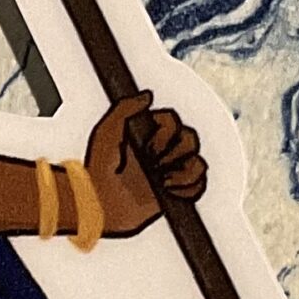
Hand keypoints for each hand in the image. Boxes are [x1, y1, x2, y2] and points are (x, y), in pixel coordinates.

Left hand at [85, 90, 206, 236]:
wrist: (101, 203)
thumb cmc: (99, 168)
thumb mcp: (106, 130)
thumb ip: (125, 107)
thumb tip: (148, 95)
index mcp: (149, 133)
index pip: (174, 121)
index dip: (165, 133)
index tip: (147, 147)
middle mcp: (162, 151)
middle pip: (191, 139)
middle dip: (173, 153)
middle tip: (153, 165)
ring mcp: (170, 172)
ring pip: (198, 162)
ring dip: (181, 172)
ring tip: (162, 181)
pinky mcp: (176, 193)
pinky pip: (199, 185)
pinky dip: (189, 188)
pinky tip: (168, 190)